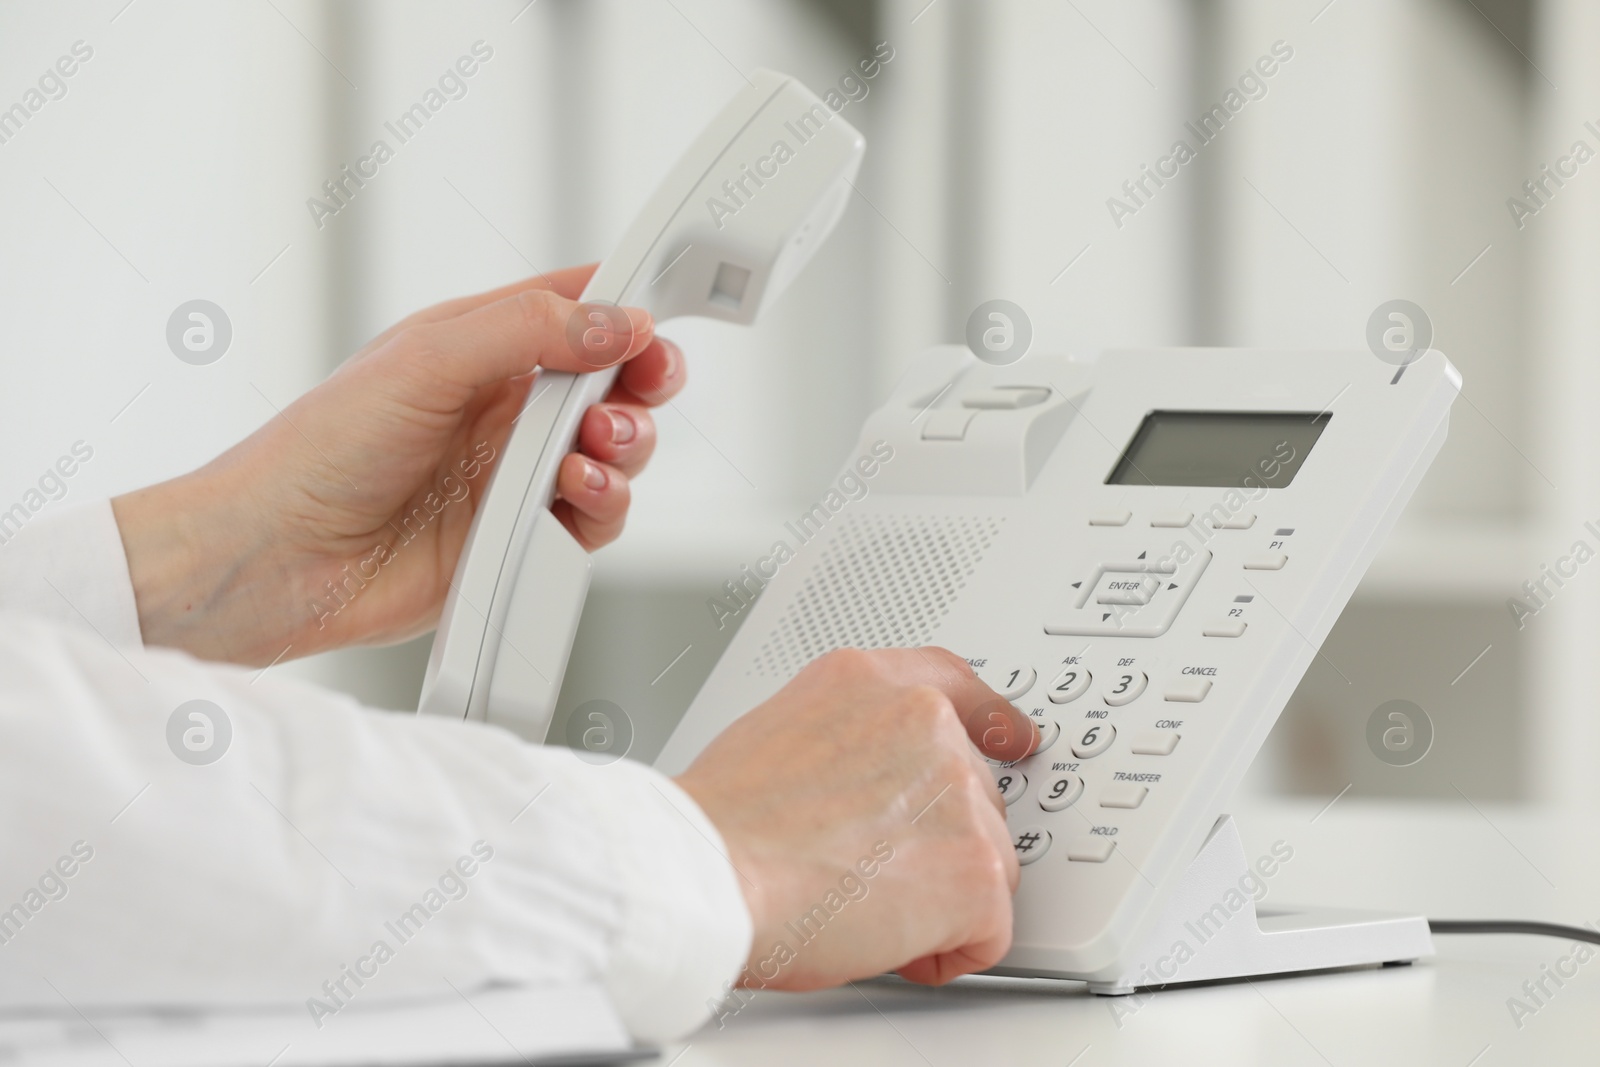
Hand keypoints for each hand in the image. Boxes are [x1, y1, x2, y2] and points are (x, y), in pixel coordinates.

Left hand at [113, 265, 686, 665]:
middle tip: (647, 383)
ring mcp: (517, 474)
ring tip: (595, 449)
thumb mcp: (426, 359)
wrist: (280, 560)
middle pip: (614, 382)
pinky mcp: (524, 538)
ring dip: (626, 444)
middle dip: (645, 380)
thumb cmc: (319, 451)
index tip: (662, 310)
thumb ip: (528, 330)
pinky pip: (596, 517)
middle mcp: (507, 408)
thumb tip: (618, 320)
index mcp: (482, 345)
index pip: (577, 308)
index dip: (627, 305)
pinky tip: (573, 494)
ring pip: (616, 451)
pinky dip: (603, 503)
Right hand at [674, 647, 1039, 990]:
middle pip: (974, 795)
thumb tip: (863, 784)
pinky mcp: (976, 868)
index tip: (1012, 740)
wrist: (709, 873)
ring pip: (985, 863)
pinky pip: (990, 931)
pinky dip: (944, 954)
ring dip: (937, 899)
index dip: (990, 722)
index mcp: (869, 682)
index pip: (954, 684)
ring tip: (858, 904)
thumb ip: (844, 741)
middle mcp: (922, 721)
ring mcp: (958, 792)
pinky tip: (882, 941)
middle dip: (934, 844)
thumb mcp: (774, 732)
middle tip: (862, 871)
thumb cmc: (720, 826)